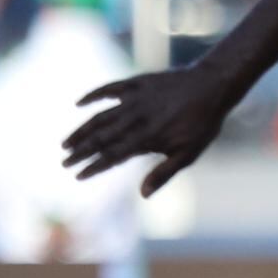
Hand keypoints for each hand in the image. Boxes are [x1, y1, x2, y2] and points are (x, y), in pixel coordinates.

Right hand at [64, 60, 239, 194]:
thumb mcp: (188, 153)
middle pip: (101, 138)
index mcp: (147, 139)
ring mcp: (135, 100)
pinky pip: (109, 89)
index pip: (113, 156)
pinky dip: (93, 95)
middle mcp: (136, 119)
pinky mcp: (137, 83)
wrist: (213, 85)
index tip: (77, 175)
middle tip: (63, 162)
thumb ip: (164, 173)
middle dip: (81, 151)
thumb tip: (143, 195)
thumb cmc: (203, 124)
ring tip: (66, 142)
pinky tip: (78, 104)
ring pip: (100, 116)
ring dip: (82, 130)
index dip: (94, 166)